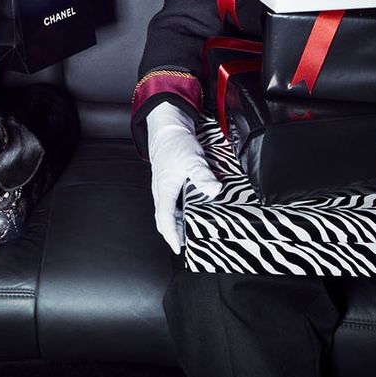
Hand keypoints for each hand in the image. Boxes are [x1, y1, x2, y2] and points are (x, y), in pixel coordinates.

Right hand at [146, 102, 221, 253]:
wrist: (167, 128)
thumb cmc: (176, 143)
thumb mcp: (192, 159)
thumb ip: (202, 175)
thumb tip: (214, 190)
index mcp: (165, 189)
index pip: (164, 219)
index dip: (171, 235)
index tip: (178, 248)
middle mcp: (161, 190)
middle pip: (163, 218)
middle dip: (172, 233)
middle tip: (184, 245)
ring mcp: (162, 186)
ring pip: (166, 211)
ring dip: (175, 223)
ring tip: (187, 232)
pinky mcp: (166, 180)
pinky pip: (168, 202)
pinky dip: (176, 212)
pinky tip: (187, 211)